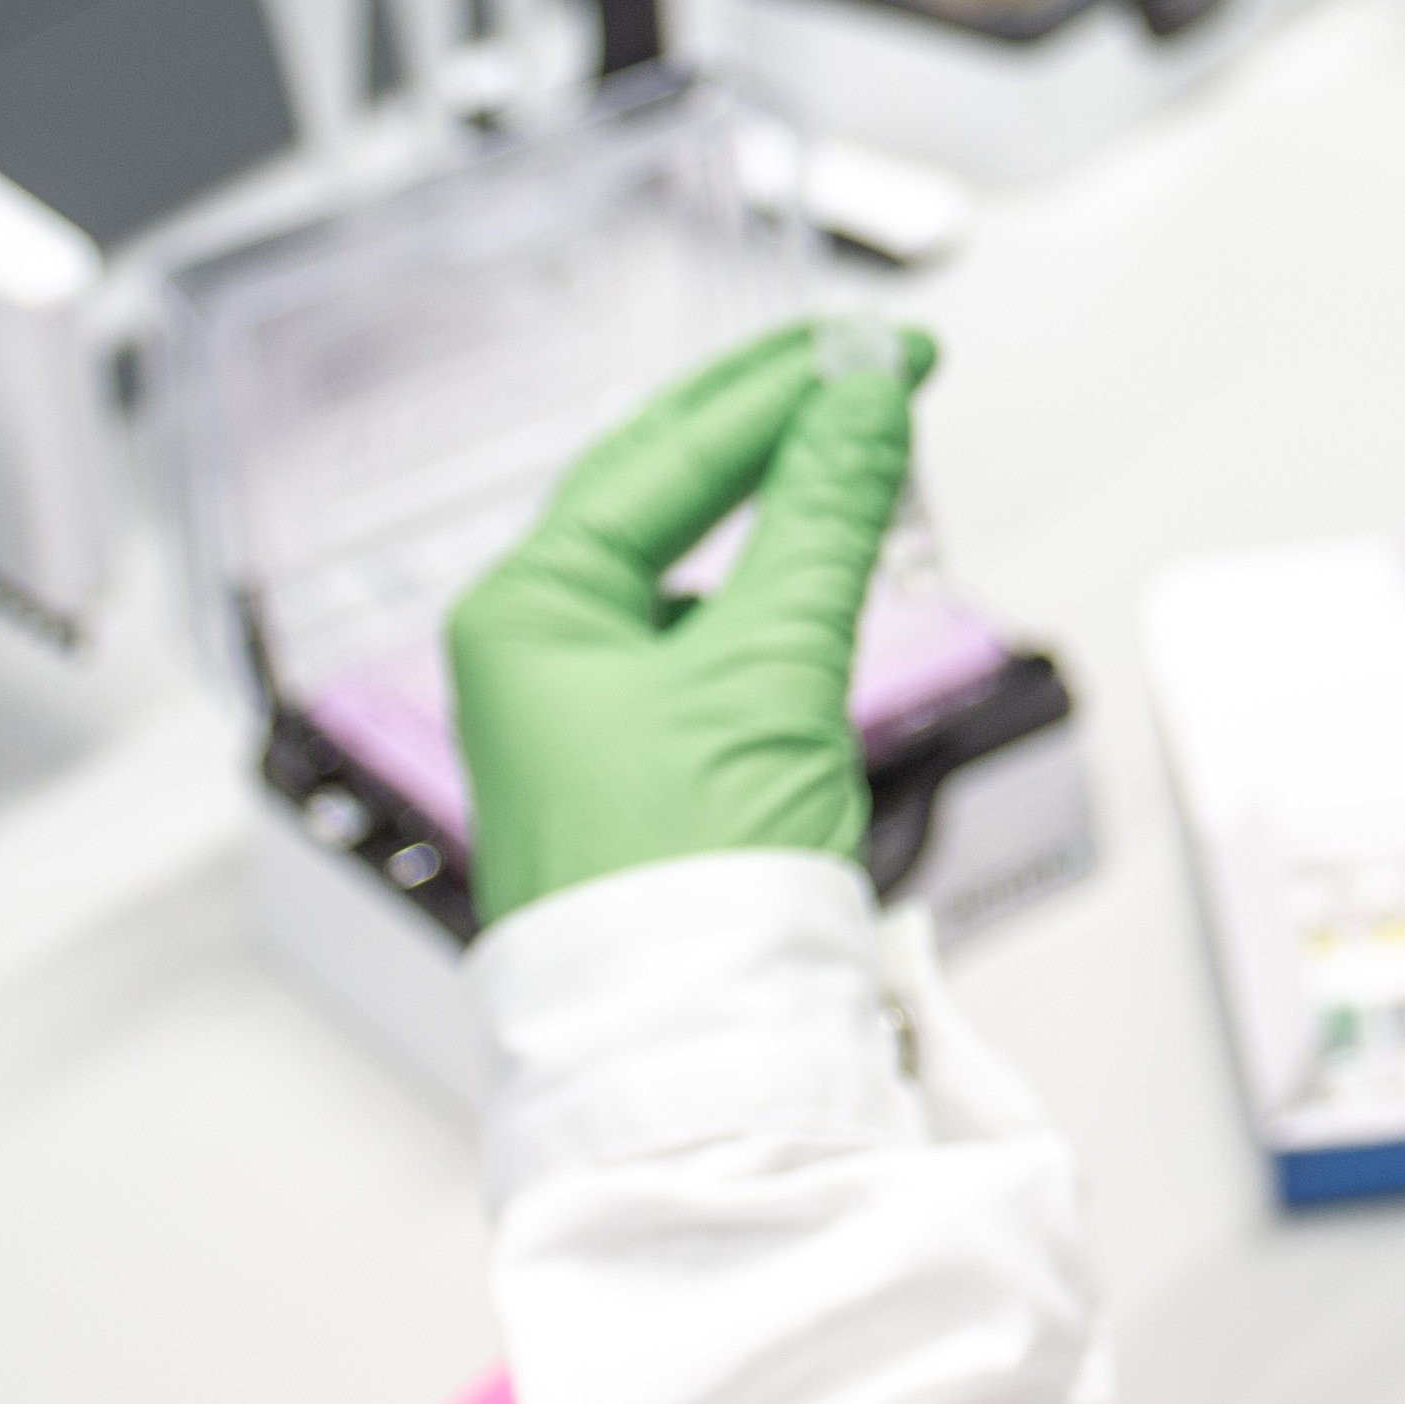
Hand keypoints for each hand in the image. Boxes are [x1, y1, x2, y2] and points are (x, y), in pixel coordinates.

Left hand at [445, 320, 935, 923]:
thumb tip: (863, 403)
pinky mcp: (654, 762)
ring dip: (777, 500)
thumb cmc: (677, 891)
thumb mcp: (767, 668)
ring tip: (858, 446)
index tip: (878, 352)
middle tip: (869, 369)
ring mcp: (595, 709)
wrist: (696, 1052)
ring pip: (693, 562)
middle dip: (772, 424)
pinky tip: (827, 561)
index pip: (665, 454)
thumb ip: (824, 518)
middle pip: (663, 491)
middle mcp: (543, 652)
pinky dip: (780, 583)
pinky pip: (716, 633)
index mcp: (526, 613)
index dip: (785, 389)